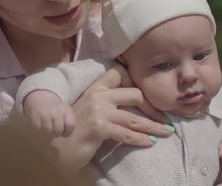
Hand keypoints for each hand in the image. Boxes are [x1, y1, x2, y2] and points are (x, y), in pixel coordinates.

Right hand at [23, 90, 74, 136]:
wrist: (41, 99)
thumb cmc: (56, 110)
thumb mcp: (66, 112)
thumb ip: (68, 123)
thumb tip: (65, 134)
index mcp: (66, 110)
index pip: (70, 125)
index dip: (68, 133)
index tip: (64, 133)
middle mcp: (56, 111)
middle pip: (58, 129)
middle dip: (57, 134)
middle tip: (55, 133)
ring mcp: (45, 113)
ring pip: (48, 131)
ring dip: (48, 133)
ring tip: (49, 130)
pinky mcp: (36, 116)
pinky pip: (39, 129)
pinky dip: (41, 130)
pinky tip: (42, 126)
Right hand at [51, 64, 171, 169]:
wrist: (55, 148)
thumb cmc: (73, 132)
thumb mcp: (88, 112)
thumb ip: (105, 105)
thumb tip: (132, 108)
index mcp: (94, 89)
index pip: (118, 73)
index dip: (136, 81)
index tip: (149, 96)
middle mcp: (96, 96)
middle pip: (134, 94)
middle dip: (153, 107)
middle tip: (164, 119)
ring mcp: (97, 111)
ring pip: (134, 118)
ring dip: (154, 126)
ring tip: (166, 132)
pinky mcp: (98, 127)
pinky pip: (126, 133)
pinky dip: (141, 140)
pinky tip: (150, 143)